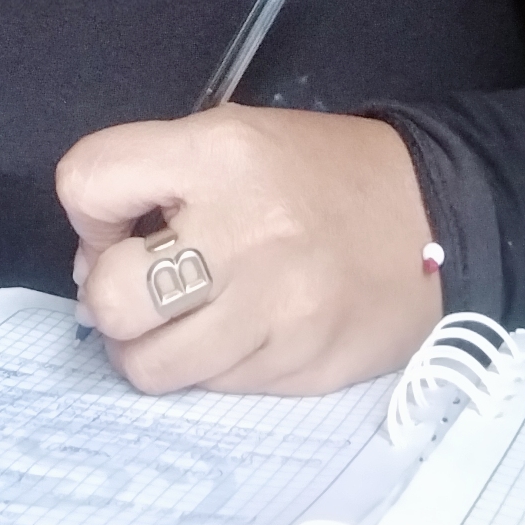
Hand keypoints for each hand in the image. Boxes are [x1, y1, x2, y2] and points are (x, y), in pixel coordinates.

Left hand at [56, 105, 442, 394]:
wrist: (435, 215)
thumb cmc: (315, 172)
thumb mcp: (234, 137)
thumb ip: (156, 179)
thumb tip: (92, 260)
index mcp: (218, 154)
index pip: (88, 182)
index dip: (88, 211)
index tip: (121, 221)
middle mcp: (242, 232)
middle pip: (110, 297)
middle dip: (108, 296)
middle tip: (141, 284)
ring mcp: (274, 311)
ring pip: (150, 365)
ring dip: (147, 348)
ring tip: (177, 320)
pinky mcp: (299, 368)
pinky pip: (211, 387)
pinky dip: (208, 366)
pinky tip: (237, 331)